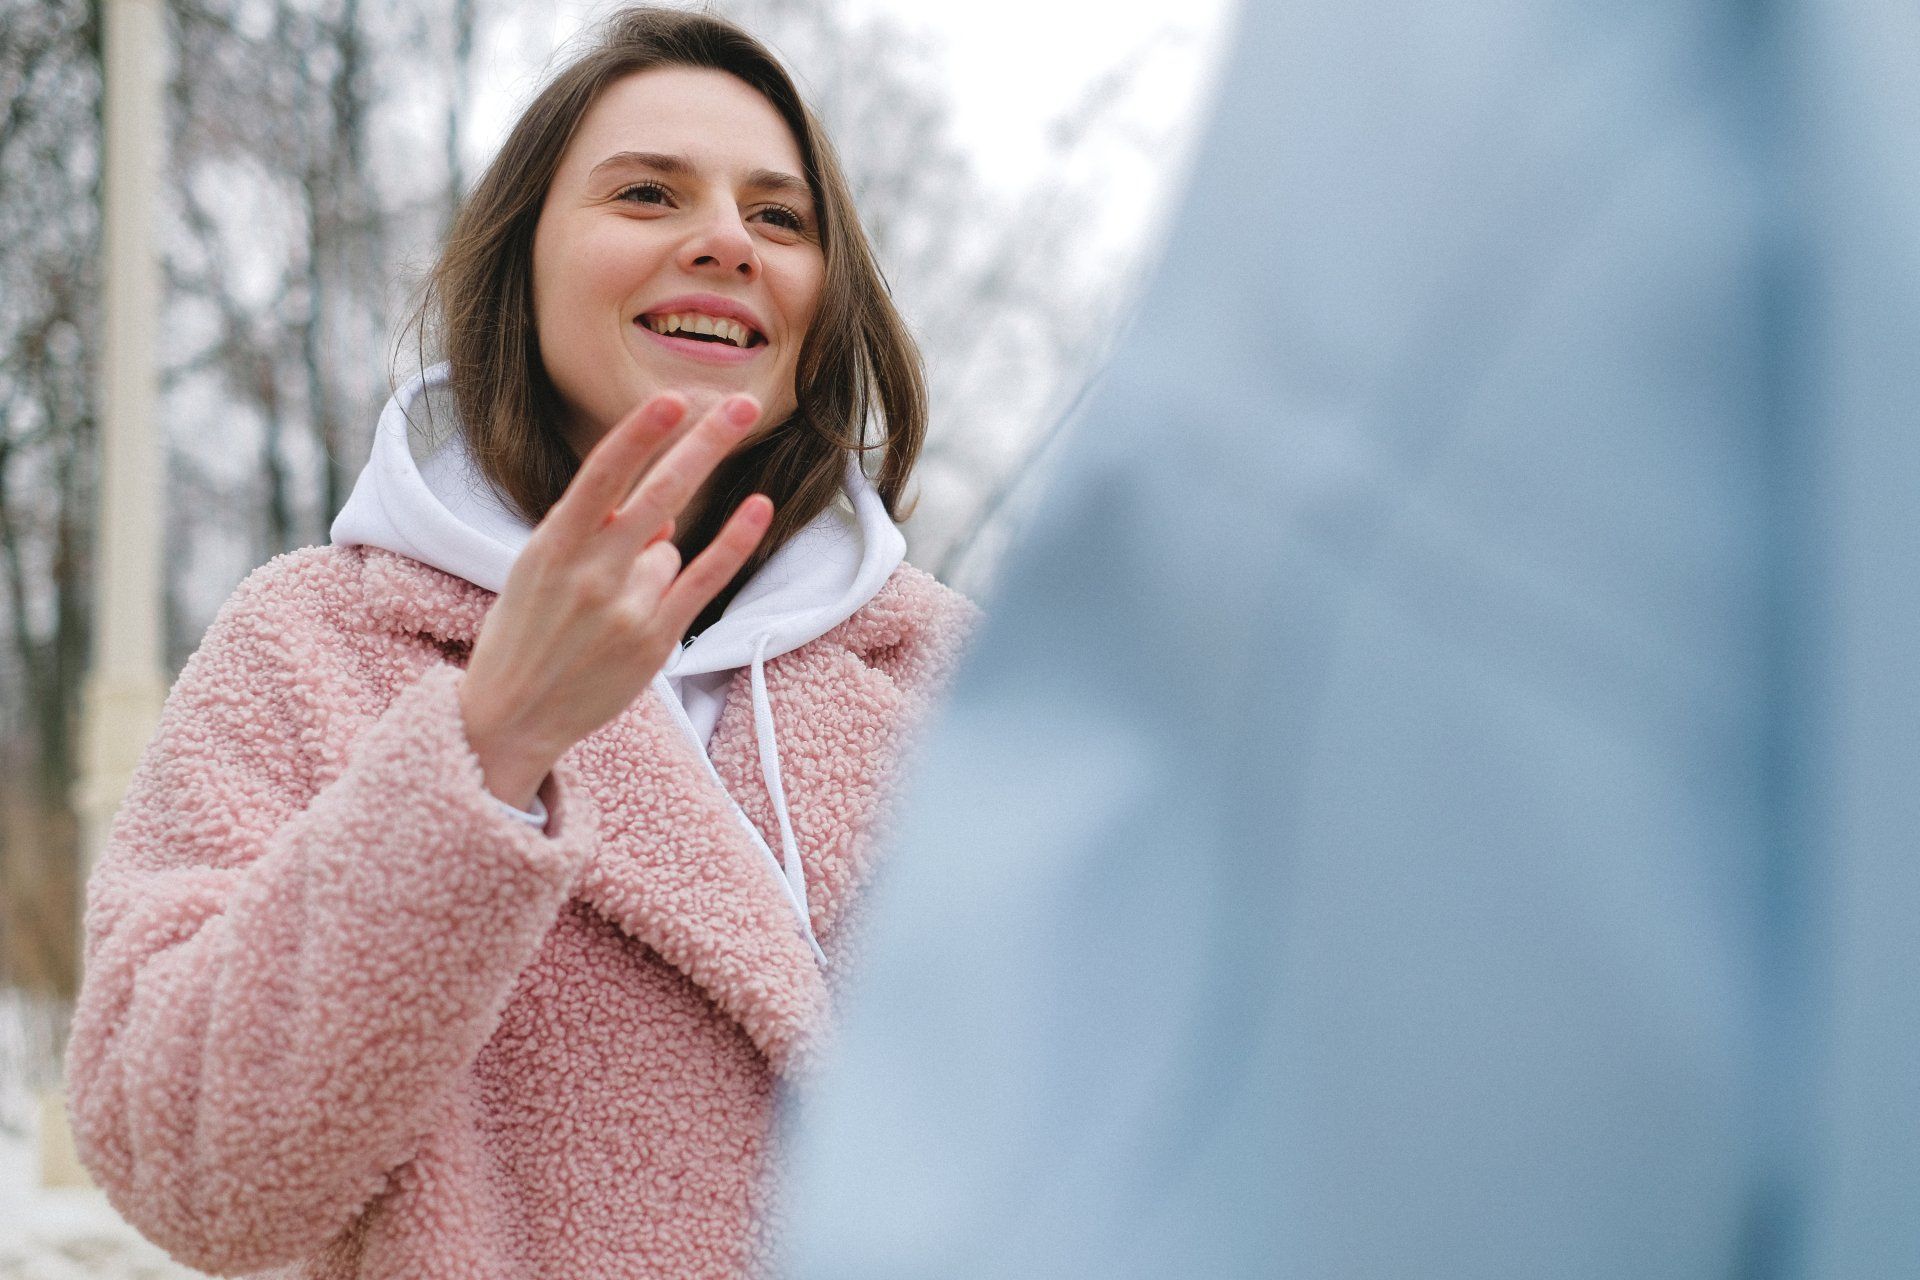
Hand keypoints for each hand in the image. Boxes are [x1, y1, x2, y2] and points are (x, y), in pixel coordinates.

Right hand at [456, 391, 773, 809]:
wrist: (510, 717)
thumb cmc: (523, 633)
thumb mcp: (541, 571)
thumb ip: (597, 534)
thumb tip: (667, 517)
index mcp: (551, 545)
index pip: (601, 475)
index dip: (639, 436)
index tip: (673, 400)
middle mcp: (590, 572)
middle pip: (661, 493)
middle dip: (704, 444)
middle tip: (743, 404)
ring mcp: (625, 608)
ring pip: (670, 550)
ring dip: (651, 569)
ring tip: (603, 610)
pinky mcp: (654, 640)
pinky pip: (705, 578)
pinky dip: (734, 542)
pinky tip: (759, 506)